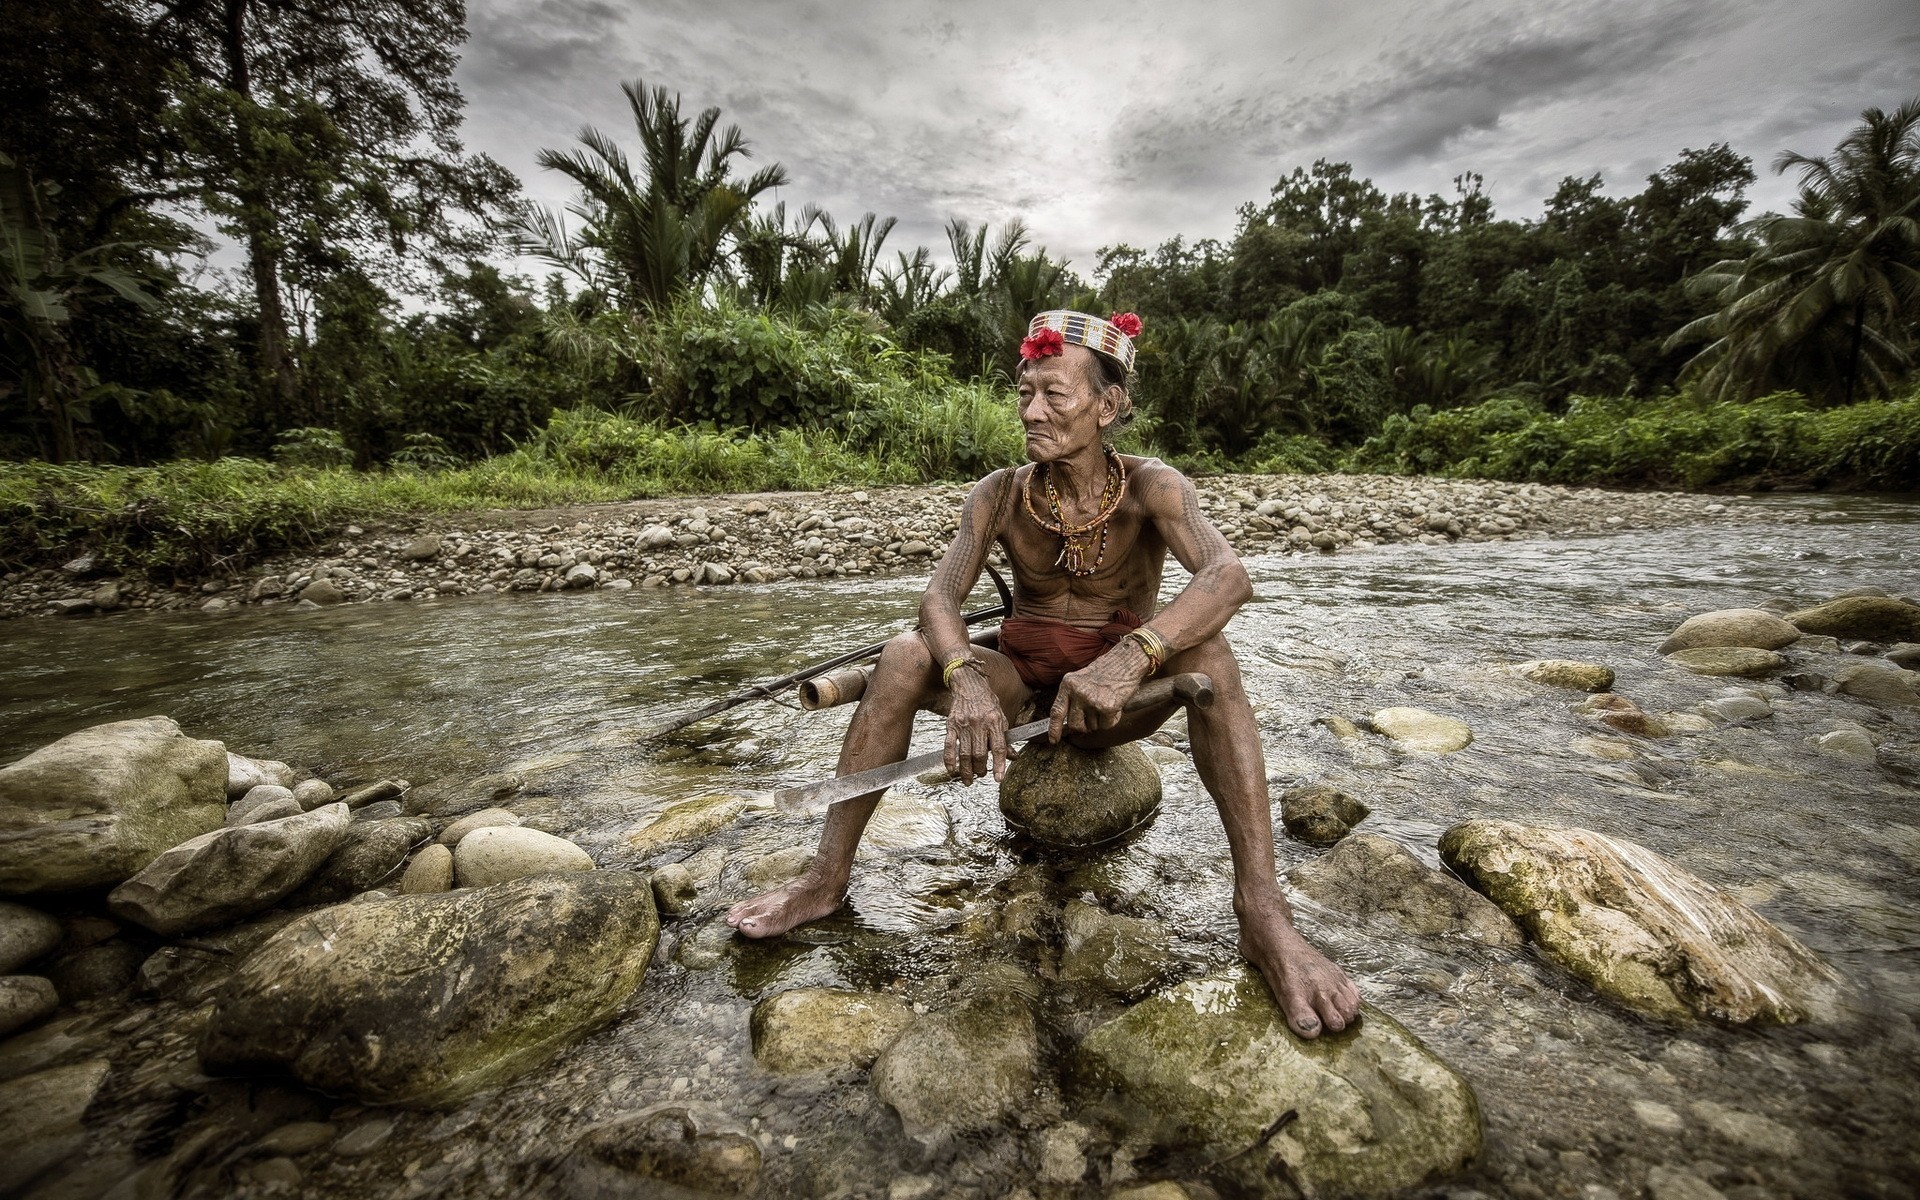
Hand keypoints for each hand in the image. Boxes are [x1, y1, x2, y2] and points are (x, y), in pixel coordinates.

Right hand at [943, 670, 1007, 784]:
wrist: (969, 685)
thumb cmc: (987, 702)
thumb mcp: (1001, 717)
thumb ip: (1005, 738)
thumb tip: (1012, 757)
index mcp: (994, 721)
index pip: (998, 747)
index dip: (999, 765)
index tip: (998, 778)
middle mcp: (979, 724)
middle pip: (979, 754)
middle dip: (980, 769)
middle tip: (982, 774)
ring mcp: (963, 725)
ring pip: (964, 754)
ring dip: (966, 770)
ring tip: (969, 779)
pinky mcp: (951, 725)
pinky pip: (949, 746)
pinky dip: (949, 761)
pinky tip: (952, 770)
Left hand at [1049, 642, 1151, 741]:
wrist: (1127, 660)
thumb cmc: (1107, 670)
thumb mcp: (1082, 680)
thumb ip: (1073, 698)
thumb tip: (1070, 723)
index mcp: (1068, 684)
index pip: (1057, 711)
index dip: (1054, 728)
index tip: (1053, 740)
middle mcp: (1077, 692)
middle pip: (1075, 724)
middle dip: (1084, 726)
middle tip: (1094, 717)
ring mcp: (1092, 700)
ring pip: (1092, 726)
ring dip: (1100, 720)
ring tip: (1107, 702)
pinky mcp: (1107, 707)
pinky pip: (1107, 725)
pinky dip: (1113, 719)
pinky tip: (1116, 705)